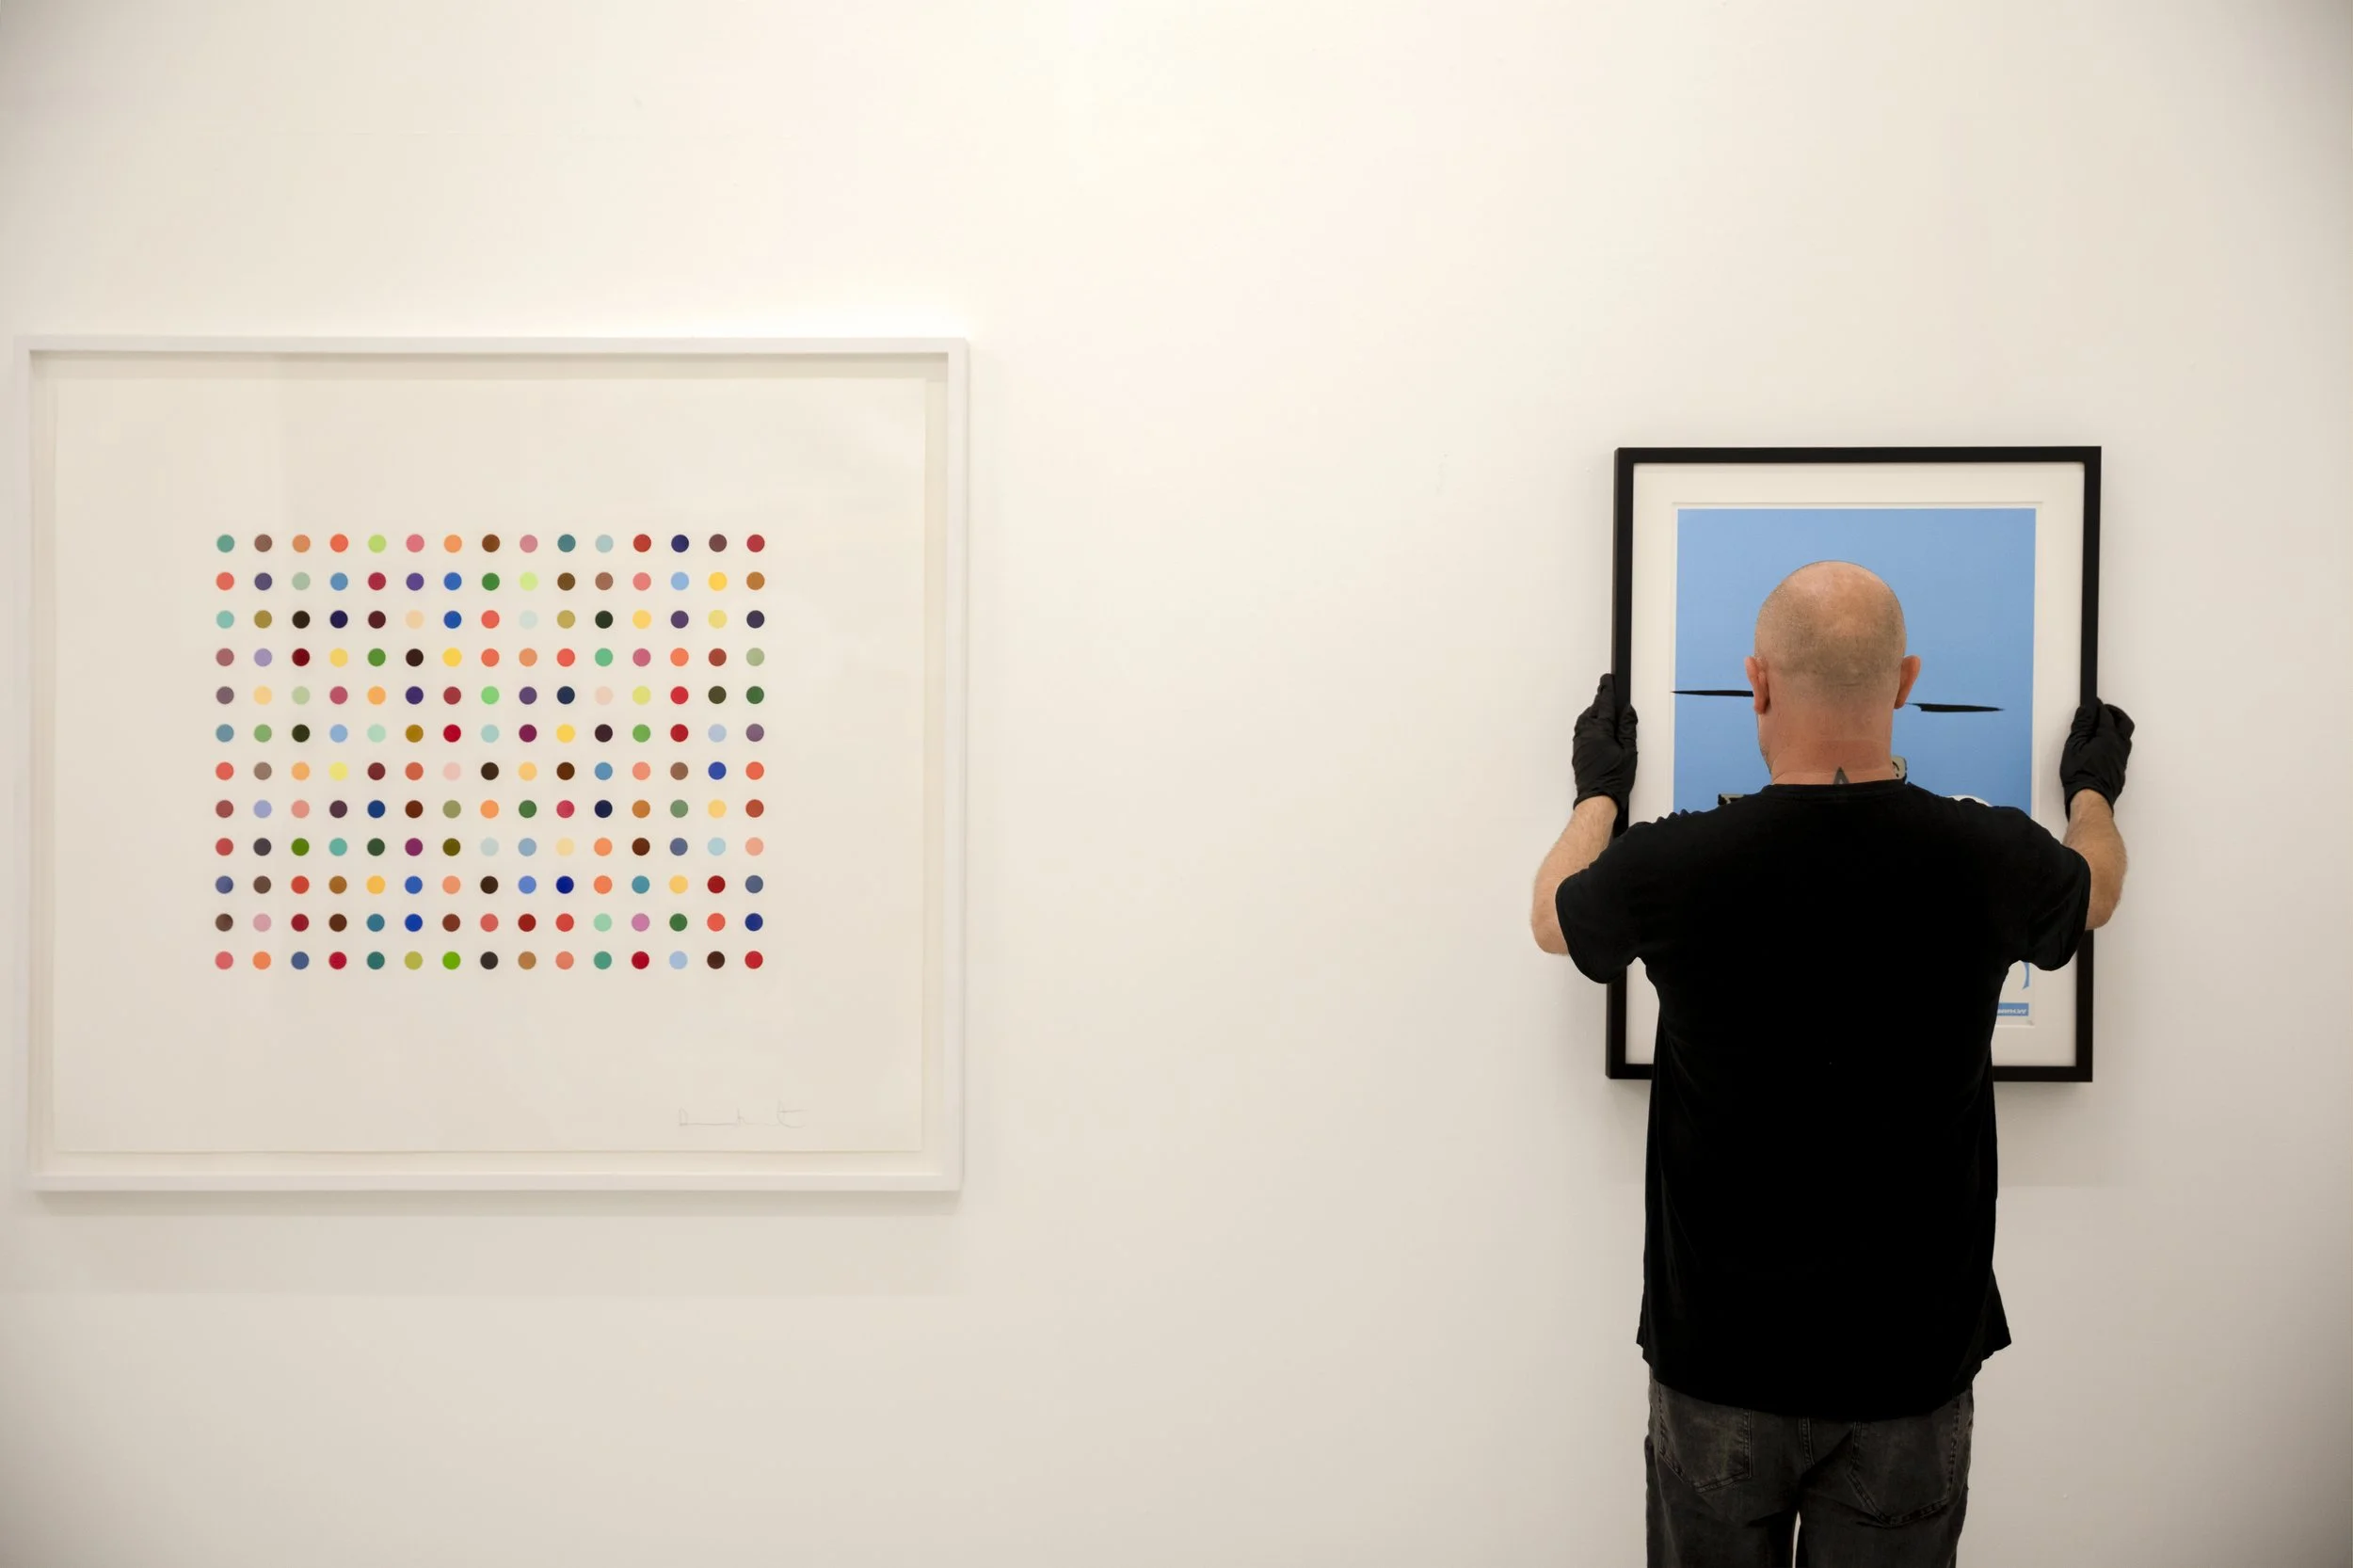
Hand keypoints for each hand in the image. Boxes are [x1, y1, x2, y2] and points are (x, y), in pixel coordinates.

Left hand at [1573, 673, 1638, 819]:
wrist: (1597, 798)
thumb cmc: (1614, 779)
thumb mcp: (1629, 752)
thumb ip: (1627, 729)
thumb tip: (1627, 712)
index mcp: (1600, 732)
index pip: (1605, 705)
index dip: (1607, 691)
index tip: (1608, 680)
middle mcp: (1586, 735)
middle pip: (1593, 710)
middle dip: (1600, 699)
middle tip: (1605, 689)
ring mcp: (1580, 744)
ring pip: (1584, 720)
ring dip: (1592, 711)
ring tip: (1600, 706)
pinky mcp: (1578, 753)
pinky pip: (1581, 731)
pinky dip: (1587, 723)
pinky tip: (1593, 726)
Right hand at [2061, 700, 2133, 807]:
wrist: (2090, 798)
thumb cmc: (2081, 775)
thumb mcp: (2074, 746)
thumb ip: (2081, 726)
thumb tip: (2086, 711)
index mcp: (2108, 737)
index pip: (2106, 715)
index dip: (2099, 707)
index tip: (2094, 704)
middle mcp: (2119, 746)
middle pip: (2124, 722)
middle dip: (2115, 713)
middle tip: (2105, 710)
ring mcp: (2122, 758)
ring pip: (2126, 736)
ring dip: (2118, 727)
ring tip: (2107, 725)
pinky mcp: (2121, 768)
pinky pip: (2124, 748)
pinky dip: (2117, 740)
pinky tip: (2108, 744)